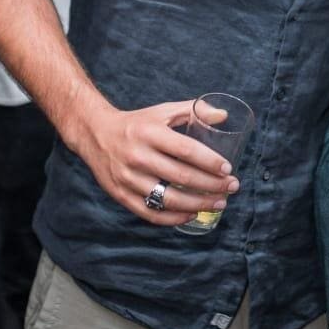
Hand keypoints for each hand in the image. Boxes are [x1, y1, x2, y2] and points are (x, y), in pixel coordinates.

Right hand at [76, 100, 239, 225]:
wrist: (96, 134)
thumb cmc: (138, 123)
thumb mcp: (163, 111)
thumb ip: (194, 110)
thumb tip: (223, 116)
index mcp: (151, 133)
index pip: (186, 150)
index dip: (209, 161)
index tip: (228, 169)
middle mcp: (138, 156)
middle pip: (181, 176)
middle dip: (211, 185)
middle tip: (232, 188)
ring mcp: (128, 178)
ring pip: (168, 198)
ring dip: (198, 204)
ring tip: (219, 203)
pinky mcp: (121, 196)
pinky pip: (151, 213)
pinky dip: (174, 218)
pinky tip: (192, 214)